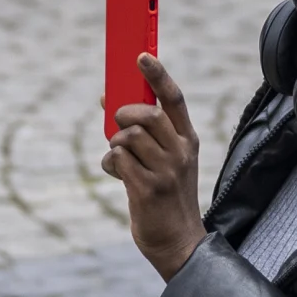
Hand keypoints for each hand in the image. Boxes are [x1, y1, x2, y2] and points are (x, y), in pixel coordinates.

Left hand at [103, 49, 205, 279]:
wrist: (177, 241)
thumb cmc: (165, 195)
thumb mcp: (166, 160)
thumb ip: (145, 133)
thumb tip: (109, 100)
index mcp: (187, 140)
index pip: (174, 99)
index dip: (157, 74)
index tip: (141, 55)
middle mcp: (181, 152)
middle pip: (148, 114)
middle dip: (125, 114)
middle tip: (117, 123)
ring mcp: (166, 171)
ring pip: (128, 137)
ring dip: (115, 144)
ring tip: (119, 158)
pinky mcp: (148, 189)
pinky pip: (118, 160)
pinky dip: (110, 163)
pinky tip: (117, 173)